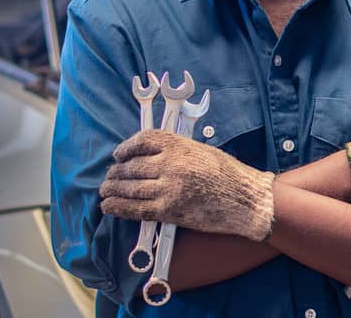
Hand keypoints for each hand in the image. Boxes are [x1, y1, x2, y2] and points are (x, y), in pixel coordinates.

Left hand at [99, 130, 274, 240]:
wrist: (244, 199)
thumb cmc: (228, 174)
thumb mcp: (201, 151)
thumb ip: (176, 151)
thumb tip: (147, 156)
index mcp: (179, 145)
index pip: (142, 140)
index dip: (126, 148)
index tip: (118, 155)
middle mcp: (170, 164)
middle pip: (132, 166)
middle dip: (116, 172)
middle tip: (110, 176)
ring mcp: (168, 188)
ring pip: (130, 188)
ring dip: (113, 189)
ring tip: (105, 191)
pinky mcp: (169, 210)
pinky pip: (135, 209)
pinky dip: (118, 207)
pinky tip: (109, 206)